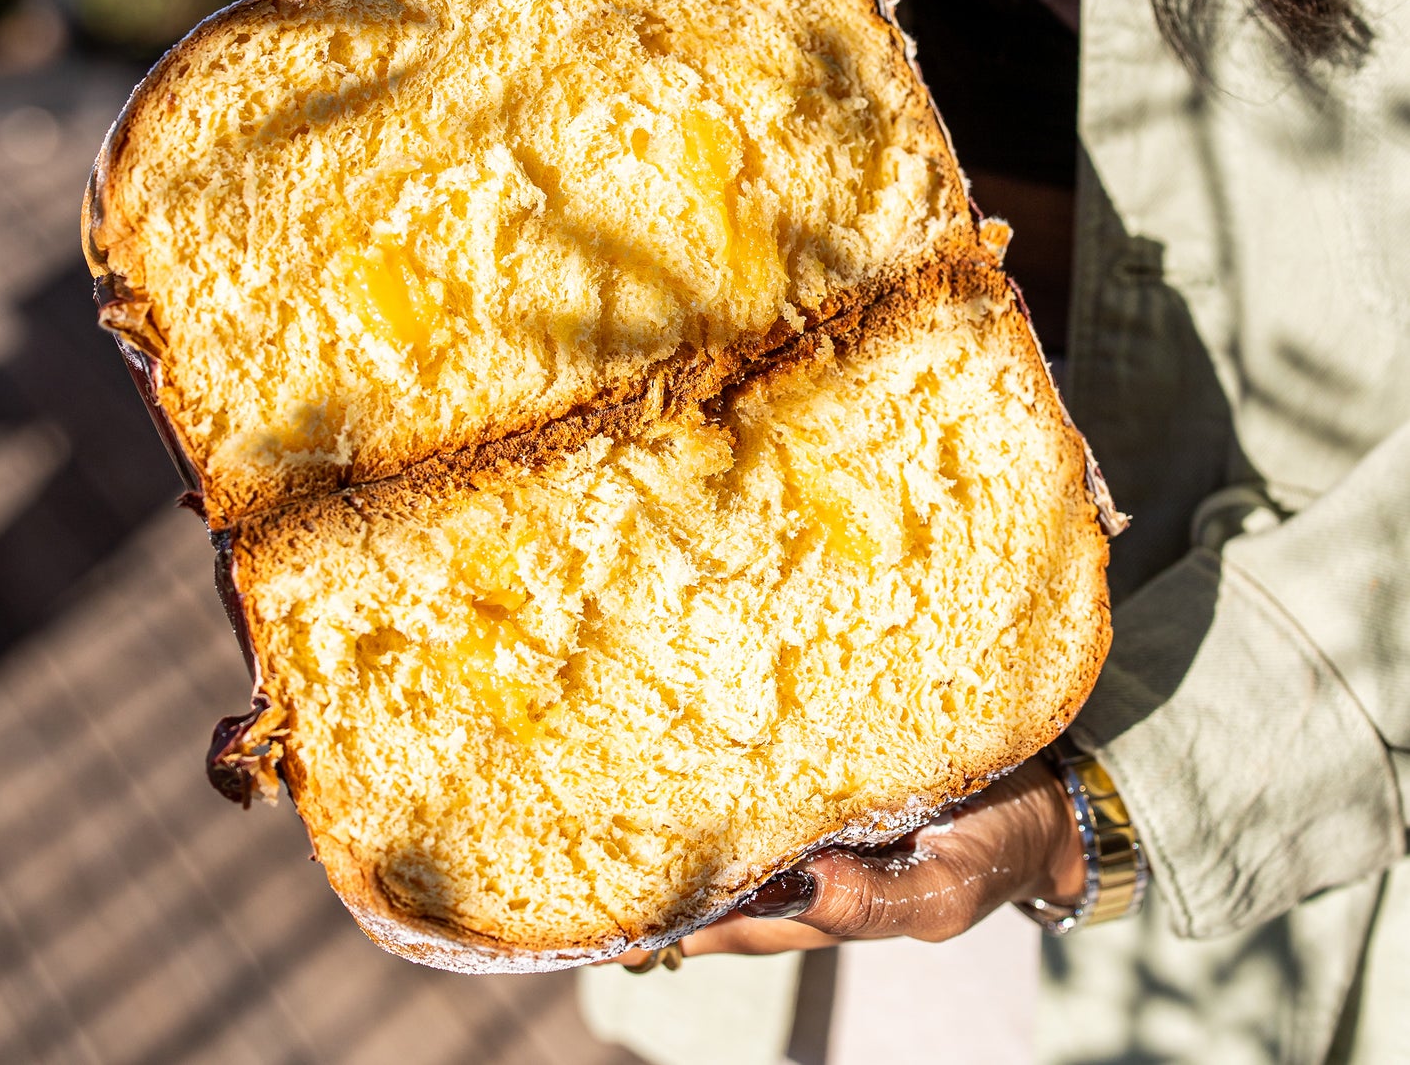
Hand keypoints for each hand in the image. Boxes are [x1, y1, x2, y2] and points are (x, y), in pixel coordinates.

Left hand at [609, 755, 1082, 965]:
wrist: (1044, 793)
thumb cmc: (993, 852)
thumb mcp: (944, 894)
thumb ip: (874, 906)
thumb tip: (805, 892)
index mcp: (816, 902)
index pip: (724, 913)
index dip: (667, 908)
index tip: (607, 901)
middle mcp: (799, 852)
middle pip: (712, 859)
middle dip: (656, 850)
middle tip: (584, 823)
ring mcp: (808, 802)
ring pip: (731, 807)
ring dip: (684, 794)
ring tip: (615, 763)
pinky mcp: (823, 751)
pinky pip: (765, 757)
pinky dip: (731, 747)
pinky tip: (689, 715)